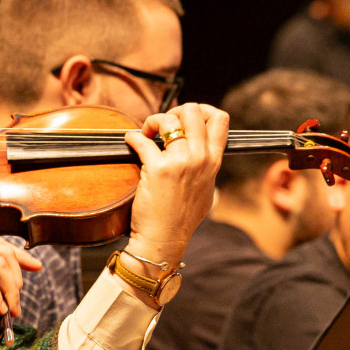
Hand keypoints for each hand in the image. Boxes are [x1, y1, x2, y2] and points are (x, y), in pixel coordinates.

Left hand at [123, 103, 227, 270]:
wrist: (164, 239)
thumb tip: (199, 150)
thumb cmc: (180, 219)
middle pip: (193, 111)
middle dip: (174, 111)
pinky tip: (130, 141)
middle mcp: (200, 159)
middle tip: (162, 126)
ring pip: (169, 119)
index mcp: (213, 162)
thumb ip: (206, 168)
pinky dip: (132, 137)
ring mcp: (180, 162)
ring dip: (153, 121)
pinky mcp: (158, 169)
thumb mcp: (206, 191)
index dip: (201, 110)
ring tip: (145, 133)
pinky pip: (142, 139)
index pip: (220, 119)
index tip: (184, 118)